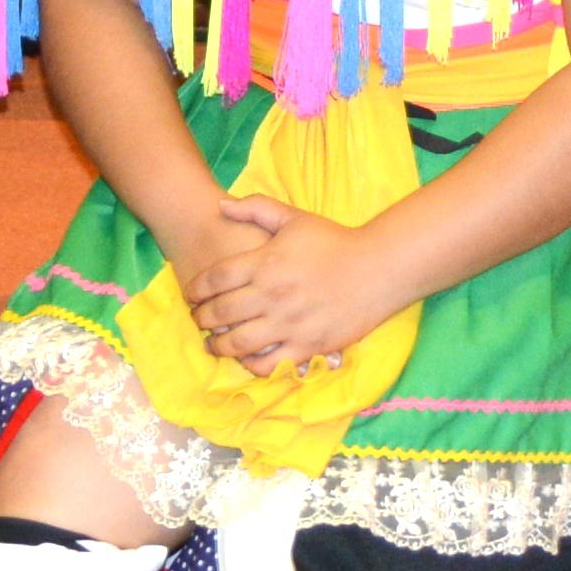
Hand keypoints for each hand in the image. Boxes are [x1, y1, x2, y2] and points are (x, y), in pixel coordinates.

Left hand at [181, 192, 401, 375]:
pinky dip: (250, 364)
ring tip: (212, 345)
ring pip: (237, 343)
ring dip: (217, 346)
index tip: (191, 294)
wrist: (378, 268)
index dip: (196, 289)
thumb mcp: (294, 218)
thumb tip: (220, 205)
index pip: (216, 279)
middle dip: (201, 319)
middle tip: (197, 320)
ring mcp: (288, 323)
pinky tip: (246, 358)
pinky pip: (268, 364)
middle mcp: (272, 295)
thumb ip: (255, 208)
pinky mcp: (307, 346)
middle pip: (220, 313)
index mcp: (265, 262)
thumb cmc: (334, 241)